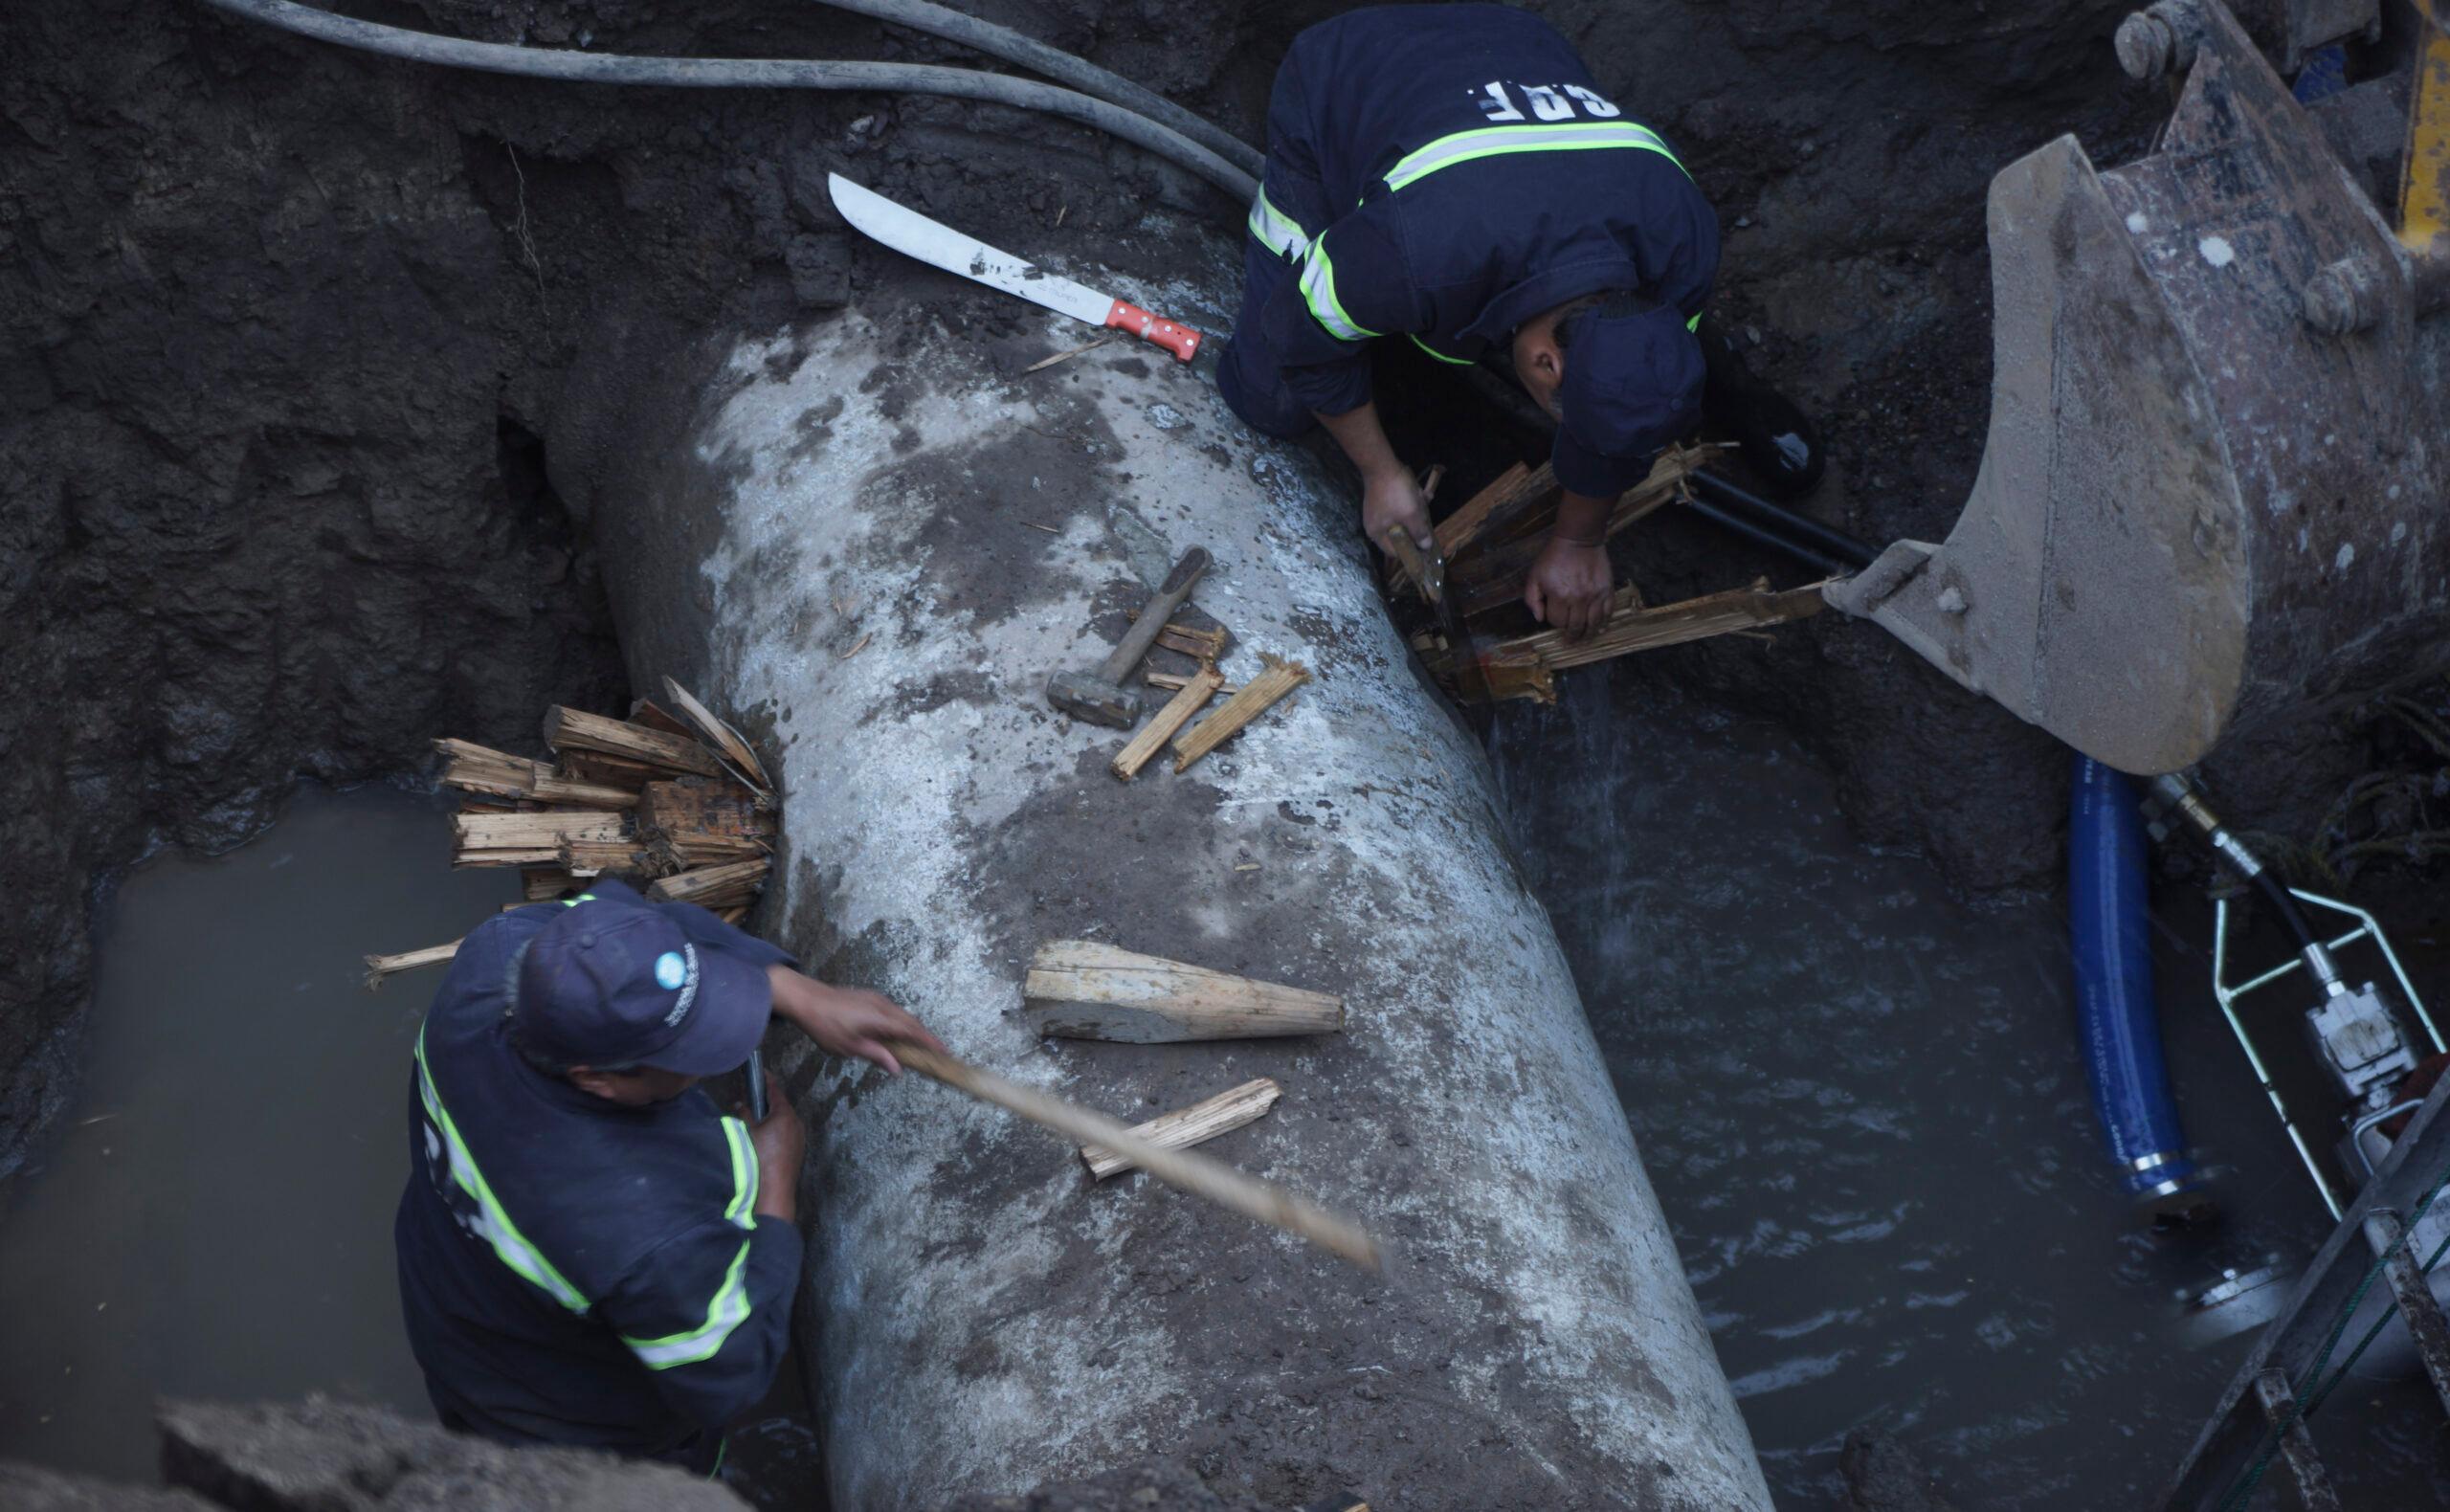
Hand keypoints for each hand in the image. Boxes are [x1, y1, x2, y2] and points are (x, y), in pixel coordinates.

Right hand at [742, 1071, 802, 1221]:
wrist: (774, 1189)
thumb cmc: (760, 1157)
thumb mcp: (748, 1132)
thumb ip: (744, 1115)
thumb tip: (740, 1104)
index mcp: (784, 1114)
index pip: (775, 1090)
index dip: (766, 1080)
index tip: (760, 1071)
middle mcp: (796, 1122)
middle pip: (781, 1105)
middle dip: (768, 1100)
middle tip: (753, 1095)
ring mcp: (799, 1136)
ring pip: (785, 1120)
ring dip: (773, 1115)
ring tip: (757, 1116)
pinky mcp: (798, 1149)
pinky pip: (787, 1132)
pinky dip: (777, 1128)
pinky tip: (766, 1135)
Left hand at [766, 965, 944, 1076]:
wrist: (807, 999)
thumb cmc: (826, 1025)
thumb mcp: (850, 1047)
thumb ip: (877, 1055)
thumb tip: (898, 1068)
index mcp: (881, 1019)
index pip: (912, 1031)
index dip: (930, 1042)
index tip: (944, 1051)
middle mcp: (883, 1006)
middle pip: (911, 1022)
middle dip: (925, 1036)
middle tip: (936, 1052)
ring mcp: (877, 999)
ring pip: (902, 1015)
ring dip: (913, 1030)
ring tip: (919, 1046)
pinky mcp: (870, 997)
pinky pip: (893, 1011)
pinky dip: (901, 1023)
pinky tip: (897, 1033)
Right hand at [1360, 468, 1431, 556]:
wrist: (1381, 464)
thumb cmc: (1396, 493)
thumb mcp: (1411, 514)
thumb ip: (1419, 532)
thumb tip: (1425, 546)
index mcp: (1377, 533)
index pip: (1394, 552)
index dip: (1410, 551)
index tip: (1424, 546)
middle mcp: (1374, 525)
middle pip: (1399, 534)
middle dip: (1414, 526)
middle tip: (1424, 518)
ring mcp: (1376, 511)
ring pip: (1400, 519)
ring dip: (1414, 512)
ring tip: (1422, 501)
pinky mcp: (1380, 499)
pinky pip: (1398, 507)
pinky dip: (1408, 502)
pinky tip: (1418, 493)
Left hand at [1524, 536, 1613, 639]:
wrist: (1578, 540)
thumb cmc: (1554, 558)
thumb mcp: (1535, 576)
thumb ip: (1532, 599)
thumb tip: (1539, 619)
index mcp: (1559, 596)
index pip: (1557, 622)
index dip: (1555, 623)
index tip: (1555, 619)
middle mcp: (1579, 599)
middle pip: (1576, 627)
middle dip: (1572, 636)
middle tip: (1570, 641)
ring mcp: (1595, 595)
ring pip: (1593, 624)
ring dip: (1588, 634)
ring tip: (1585, 638)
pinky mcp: (1607, 590)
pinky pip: (1608, 612)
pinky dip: (1604, 622)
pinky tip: (1600, 627)